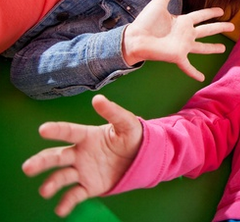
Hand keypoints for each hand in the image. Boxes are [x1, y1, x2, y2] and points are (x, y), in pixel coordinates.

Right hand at [22, 95, 141, 216]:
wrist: (141, 158)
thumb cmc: (131, 137)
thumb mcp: (126, 124)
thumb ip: (113, 112)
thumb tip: (98, 99)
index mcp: (87, 136)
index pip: (69, 132)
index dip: (57, 130)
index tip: (43, 129)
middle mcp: (79, 153)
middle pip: (57, 156)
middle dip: (42, 162)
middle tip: (29, 168)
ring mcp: (82, 171)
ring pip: (62, 177)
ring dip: (52, 183)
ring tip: (45, 190)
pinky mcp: (88, 187)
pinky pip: (74, 195)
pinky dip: (66, 203)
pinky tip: (60, 210)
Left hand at [122, 0, 234, 80]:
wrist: (135, 38)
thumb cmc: (145, 22)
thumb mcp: (158, 4)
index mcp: (183, 21)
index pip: (201, 15)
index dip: (211, 13)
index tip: (221, 11)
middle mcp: (186, 34)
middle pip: (207, 30)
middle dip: (220, 28)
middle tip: (232, 26)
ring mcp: (183, 46)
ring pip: (202, 47)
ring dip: (212, 49)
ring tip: (223, 49)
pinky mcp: (178, 56)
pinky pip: (188, 66)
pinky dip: (194, 73)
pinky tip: (201, 79)